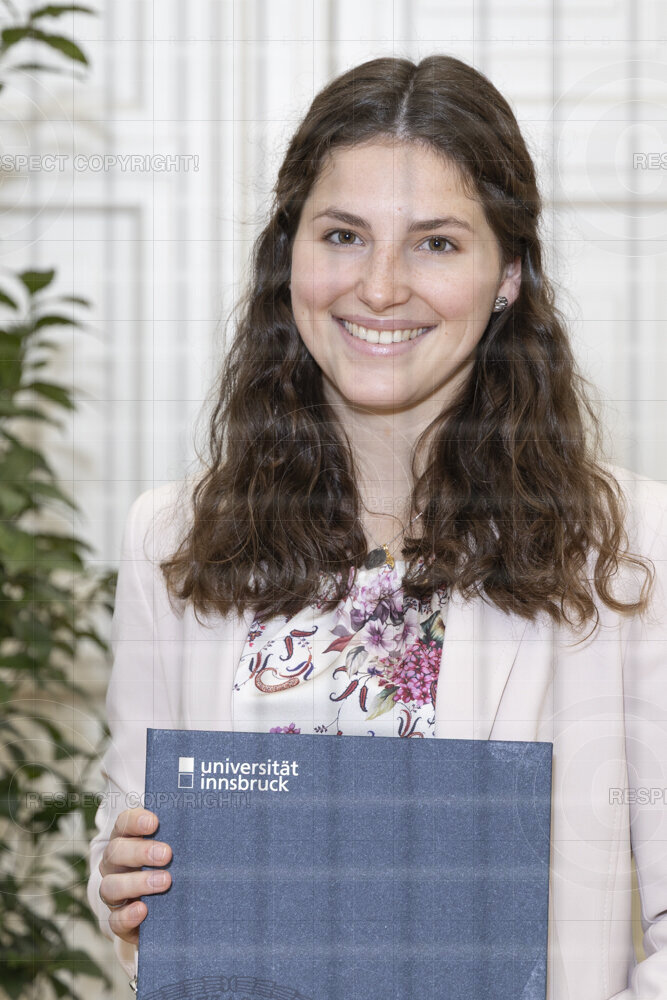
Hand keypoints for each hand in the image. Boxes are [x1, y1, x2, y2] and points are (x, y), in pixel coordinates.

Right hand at [98, 808, 171, 945]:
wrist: (167, 911)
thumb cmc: (174, 867)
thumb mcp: (176, 849)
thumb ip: (181, 837)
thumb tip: (205, 823)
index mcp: (127, 840)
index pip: (124, 824)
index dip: (135, 821)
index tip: (154, 823)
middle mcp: (115, 865)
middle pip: (115, 852)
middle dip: (140, 852)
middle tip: (167, 854)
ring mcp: (114, 893)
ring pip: (110, 886)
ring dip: (136, 882)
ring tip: (165, 881)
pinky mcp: (118, 920)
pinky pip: (114, 920)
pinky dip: (127, 915)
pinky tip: (143, 910)